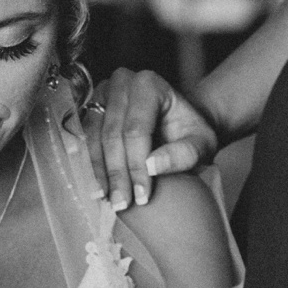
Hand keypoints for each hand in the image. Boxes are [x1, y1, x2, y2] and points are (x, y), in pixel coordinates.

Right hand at [76, 68, 220, 208]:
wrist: (179, 122)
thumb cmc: (192, 132)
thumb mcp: (202, 144)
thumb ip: (184, 154)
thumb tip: (151, 167)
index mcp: (149, 85)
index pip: (136, 129)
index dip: (136, 165)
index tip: (142, 196)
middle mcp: (121, 83)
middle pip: (112, 134)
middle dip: (117, 173)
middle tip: (122, 203)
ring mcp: (102, 94)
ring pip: (94, 138)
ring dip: (100, 172)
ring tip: (110, 200)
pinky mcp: (91, 108)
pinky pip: (85, 139)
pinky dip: (92, 165)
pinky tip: (101, 188)